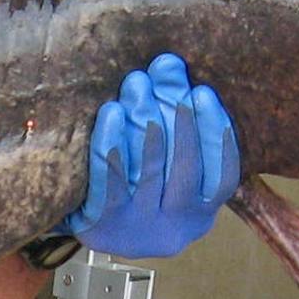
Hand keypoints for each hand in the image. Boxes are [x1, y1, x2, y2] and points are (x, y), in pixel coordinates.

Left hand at [61, 53, 239, 258]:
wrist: (77, 219)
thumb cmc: (128, 184)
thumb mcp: (163, 168)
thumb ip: (179, 130)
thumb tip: (171, 67)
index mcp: (200, 214)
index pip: (221, 175)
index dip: (215, 132)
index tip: (202, 91)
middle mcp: (175, 229)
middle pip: (183, 167)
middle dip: (175, 111)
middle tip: (163, 70)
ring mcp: (138, 231)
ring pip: (147, 171)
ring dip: (144, 121)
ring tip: (137, 83)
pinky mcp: (101, 228)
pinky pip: (108, 184)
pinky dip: (111, 146)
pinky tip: (111, 113)